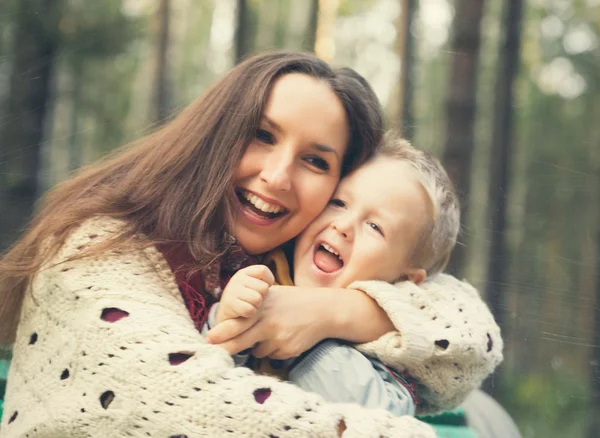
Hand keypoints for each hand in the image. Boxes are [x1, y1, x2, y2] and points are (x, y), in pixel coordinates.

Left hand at [208, 285, 335, 358]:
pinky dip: (272, 349)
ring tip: (272, 332)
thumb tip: (228, 323)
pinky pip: (271, 355)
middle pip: (241, 342)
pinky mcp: (288, 350)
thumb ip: (252, 307)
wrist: (323, 310)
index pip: (238, 322)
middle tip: (213, 353)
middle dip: (226, 349)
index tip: (209, 339)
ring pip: (257, 351)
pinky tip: (283, 337)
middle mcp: (269, 323)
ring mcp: (279, 338)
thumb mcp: (272, 296)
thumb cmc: (293, 301)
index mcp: (262, 308)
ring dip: (258, 346)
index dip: (222, 332)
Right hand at [216, 265, 273, 323]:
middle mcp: (237, 279)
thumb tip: (268, 286)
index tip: (262, 288)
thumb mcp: (255, 286)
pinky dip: (250, 313)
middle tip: (253, 300)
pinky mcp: (229, 304)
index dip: (268, 281)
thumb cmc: (247, 299)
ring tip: (249, 305)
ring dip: (256, 306)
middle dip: (262, 296)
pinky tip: (244, 312)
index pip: (263, 270)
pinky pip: (249, 310)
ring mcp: (231, 290)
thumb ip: (264, 280)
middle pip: (264, 287)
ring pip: (257, 299)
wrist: (228, 314)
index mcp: (244, 272)